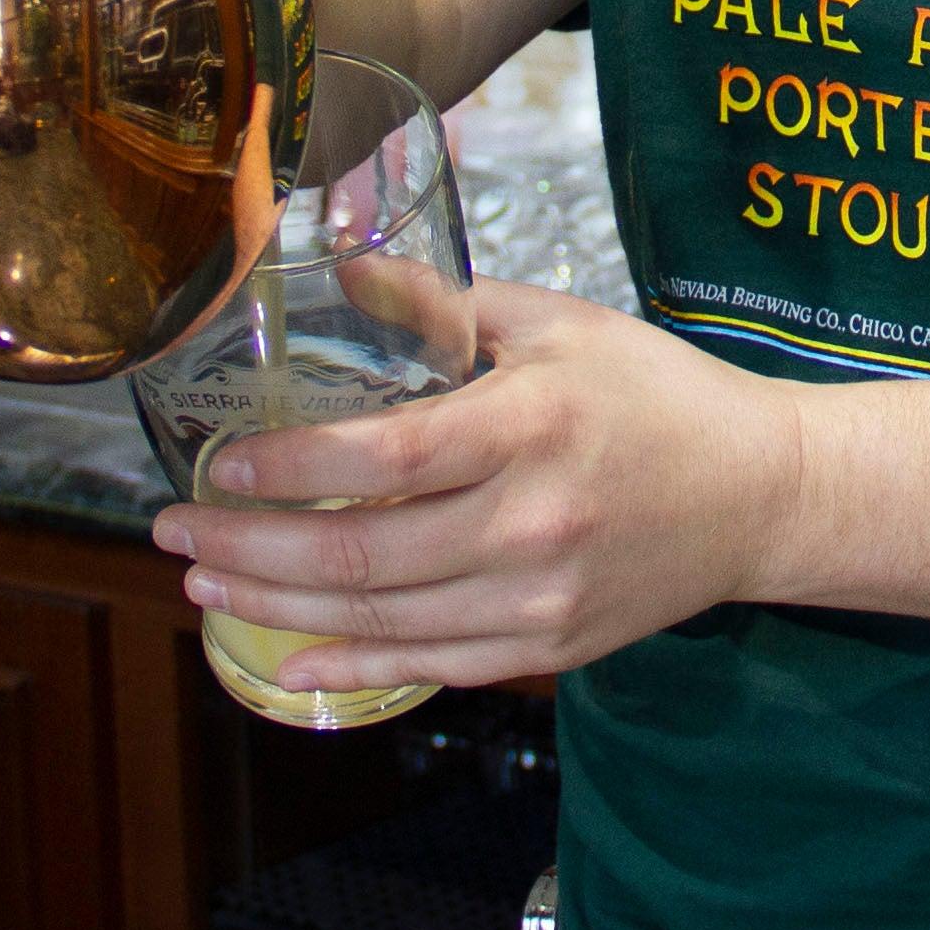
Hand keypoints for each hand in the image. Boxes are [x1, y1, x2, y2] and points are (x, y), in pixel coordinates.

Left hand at [150, 283, 810, 691]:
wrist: (759, 492)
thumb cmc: (655, 392)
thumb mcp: (557, 322)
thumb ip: (444, 301)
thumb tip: (340, 262)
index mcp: (530, 425)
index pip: (383, 458)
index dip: (287, 470)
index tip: (217, 468)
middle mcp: (531, 521)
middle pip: (358, 553)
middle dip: (245, 549)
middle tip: (171, 535)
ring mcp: (539, 597)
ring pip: (379, 617)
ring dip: (274, 608)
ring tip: (204, 586)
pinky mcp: (548, 647)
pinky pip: (429, 666)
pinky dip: (350, 667)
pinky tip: (286, 659)